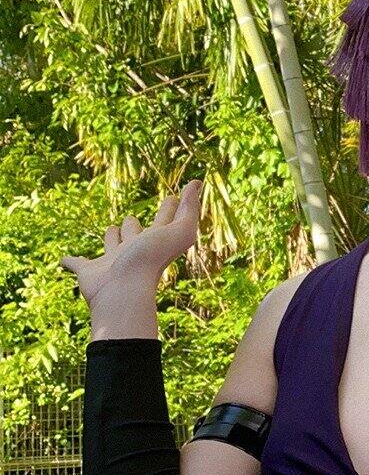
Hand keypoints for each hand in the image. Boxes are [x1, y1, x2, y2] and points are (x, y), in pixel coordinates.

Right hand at [60, 180, 203, 310]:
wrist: (122, 291)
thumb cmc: (150, 260)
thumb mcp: (178, 231)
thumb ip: (189, 209)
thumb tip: (198, 183)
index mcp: (154, 242)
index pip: (163, 221)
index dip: (170, 209)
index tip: (173, 197)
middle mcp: (134, 252)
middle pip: (135, 234)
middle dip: (133, 226)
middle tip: (132, 219)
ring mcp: (111, 263)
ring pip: (111, 246)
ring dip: (110, 239)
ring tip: (110, 231)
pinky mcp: (88, 273)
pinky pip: (77, 265)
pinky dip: (70, 262)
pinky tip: (64, 260)